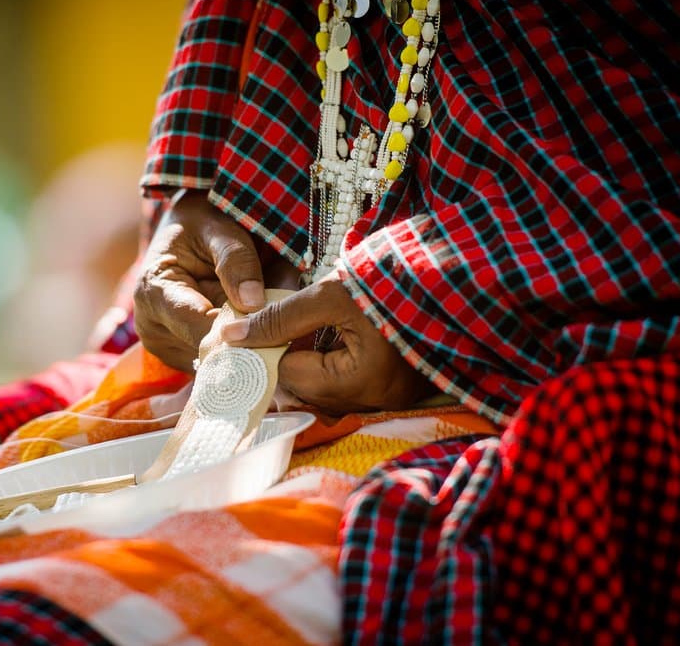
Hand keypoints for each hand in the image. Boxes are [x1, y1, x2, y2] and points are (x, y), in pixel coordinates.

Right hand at [134, 190, 275, 371]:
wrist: (189, 229)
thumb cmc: (202, 221)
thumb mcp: (219, 229)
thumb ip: (236, 261)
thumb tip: (254, 304)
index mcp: (154, 293)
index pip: (199, 327)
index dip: (240, 332)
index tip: (280, 331)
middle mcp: (154, 329)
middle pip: (208, 350)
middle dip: (249, 340)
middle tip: (290, 329)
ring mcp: (168, 348)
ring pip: (218, 361)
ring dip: (250, 346)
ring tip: (277, 322)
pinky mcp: (184, 356)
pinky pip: (220, 362)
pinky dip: (245, 349)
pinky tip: (264, 331)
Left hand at [220, 277, 436, 412]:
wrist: (447, 277)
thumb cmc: (391, 281)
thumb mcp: (329, 294)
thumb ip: (279, 318)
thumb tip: (231, 337)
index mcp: (362, 381)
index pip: (289, 376)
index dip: (270, 347)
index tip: (258, 326)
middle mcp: (376, 402)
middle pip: (305, 391)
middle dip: (287, 359)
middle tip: (275, 328)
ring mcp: (387, 400)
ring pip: (323, 392)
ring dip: (307, 363)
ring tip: (306, 330)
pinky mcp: (393, 391)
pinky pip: (345, 387)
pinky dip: (330, 365)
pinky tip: (328, 339)